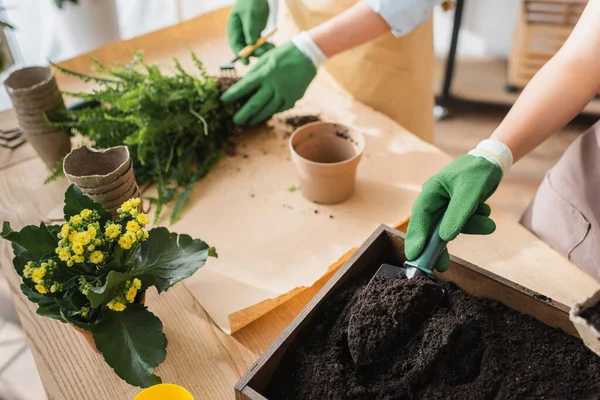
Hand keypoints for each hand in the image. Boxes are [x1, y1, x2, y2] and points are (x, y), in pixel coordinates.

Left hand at [221, 42, 316, 125]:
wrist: (308, 56)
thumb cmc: (284, 54)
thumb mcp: (265, 58)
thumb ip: (254, 72)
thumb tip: (244, 86)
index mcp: (265, 73)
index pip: (244, 87)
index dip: (232, 95)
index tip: (224, 101)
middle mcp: (274, 86)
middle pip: (255, 104)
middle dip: (243, 114)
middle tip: (235, 120)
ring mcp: (284, 94)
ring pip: (267, 110)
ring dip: (256, 117)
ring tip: (248, 122)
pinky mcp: (293, 99)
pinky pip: (279, 109)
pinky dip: (270, 112)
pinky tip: (264, 114)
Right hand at [227, 0, 273, 64]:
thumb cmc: (251, 2)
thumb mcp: (250, 14)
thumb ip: (250, 28)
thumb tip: (251, 44)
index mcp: (233, 28)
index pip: (235, 44)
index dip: (240, 54)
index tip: (246, 62)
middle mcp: (239, 33)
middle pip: (245, 48)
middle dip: (254, 53)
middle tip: (265, 55)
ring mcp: (248, 34)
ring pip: (254, 47)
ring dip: (262, 50)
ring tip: (272, 48)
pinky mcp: (256, 33)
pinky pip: (261, 43)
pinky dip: (266, 45)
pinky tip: (273, 46)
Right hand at [405, 155, 502, 271]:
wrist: (493, 162)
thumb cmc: (478, 171)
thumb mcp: (470, 191)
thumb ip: (458, 214)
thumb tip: (445, 237)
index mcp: (431, 191)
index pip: (419, 217)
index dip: (416, 236)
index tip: (414, 255)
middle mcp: (434, 200)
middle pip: (431, 227)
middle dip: (440, 244)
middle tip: (440, 266)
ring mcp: (445, 206)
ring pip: (451, 227)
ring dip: (470, 227)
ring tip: (489, 224)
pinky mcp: (456, 210)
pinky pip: (462, 224)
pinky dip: (475, 222)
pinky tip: (485, 211)